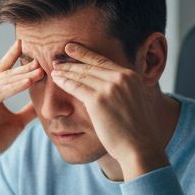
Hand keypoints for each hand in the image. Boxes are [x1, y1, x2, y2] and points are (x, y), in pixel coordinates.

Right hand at [0, 40, 41, 190]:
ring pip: (5, 80)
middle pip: (7, 73)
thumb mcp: (17, 121)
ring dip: (24, 75)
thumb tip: (42, 103)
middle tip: (43, 57)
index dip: (13, 55)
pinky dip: (15, 87)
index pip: (3, 68)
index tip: (25, 43)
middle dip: (25, 66)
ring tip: (41, 69)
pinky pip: (1, 92)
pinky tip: (29, 82)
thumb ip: (27, 110)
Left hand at [50, 43, 167, 179]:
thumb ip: (126, 89)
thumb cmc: (138, 130)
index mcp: (131, 76)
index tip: (71, 49)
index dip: (85, 54)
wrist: (140, 146)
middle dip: (71, 62)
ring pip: (82, 74)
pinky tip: (56, 79)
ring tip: (54, 70)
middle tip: (57, 60)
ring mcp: (109, 88)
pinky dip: (64, 82)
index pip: (103, 60)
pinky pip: (76, 87)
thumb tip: (114, 87)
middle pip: (90, 66)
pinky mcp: (98, 100)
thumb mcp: (137, 101)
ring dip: (65, 71)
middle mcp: (121, 78)